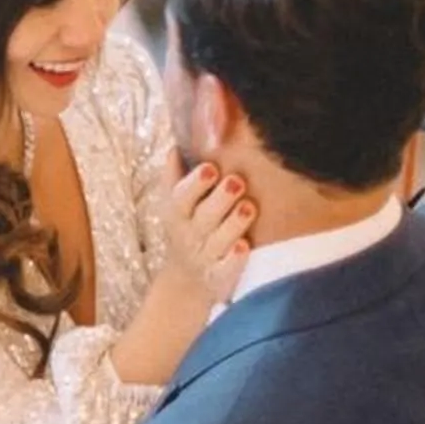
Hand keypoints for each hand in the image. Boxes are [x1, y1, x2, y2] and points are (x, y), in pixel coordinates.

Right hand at [157, 164, 256, 307]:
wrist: (187, 280)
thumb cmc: (188, 228)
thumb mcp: (177, 203)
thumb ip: (176, 174)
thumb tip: (176, 143)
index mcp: (179, 213)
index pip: (182, 197)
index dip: (195, 184)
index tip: (211, 168)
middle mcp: (190, 235)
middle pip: (203, 217)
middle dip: (219, 199)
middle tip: (237, 182)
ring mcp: (205, 257)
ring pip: (218, 241)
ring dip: (232, 225)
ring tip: (248, 208)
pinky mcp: (220, 278)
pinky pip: (226, 270)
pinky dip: (234, 260)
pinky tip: (245, 246)